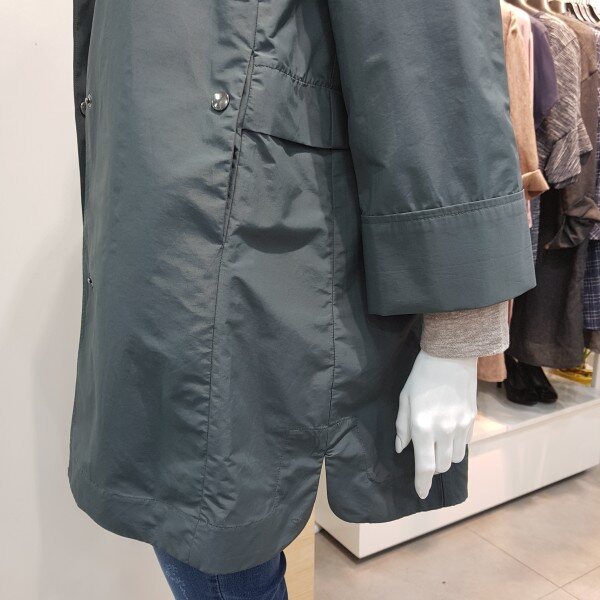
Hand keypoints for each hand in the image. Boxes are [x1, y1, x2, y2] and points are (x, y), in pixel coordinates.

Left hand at [395, 349, 476, 498]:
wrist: (451, 356)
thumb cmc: (421, 376)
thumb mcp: (405, 399)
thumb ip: (402, 427)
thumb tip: (402, 449)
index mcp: (422, 426)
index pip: (424, 466)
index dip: (422, 483)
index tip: (420, 493)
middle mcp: (443, 430)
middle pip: (441, 466)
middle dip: (432, 470)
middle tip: (424, 462)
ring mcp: (460, 426)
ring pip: (454, 459)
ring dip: (445, 459)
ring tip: (436, 447)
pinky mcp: (471, 420)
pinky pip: (465, 445)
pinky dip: (455, 447)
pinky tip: (448, 436)